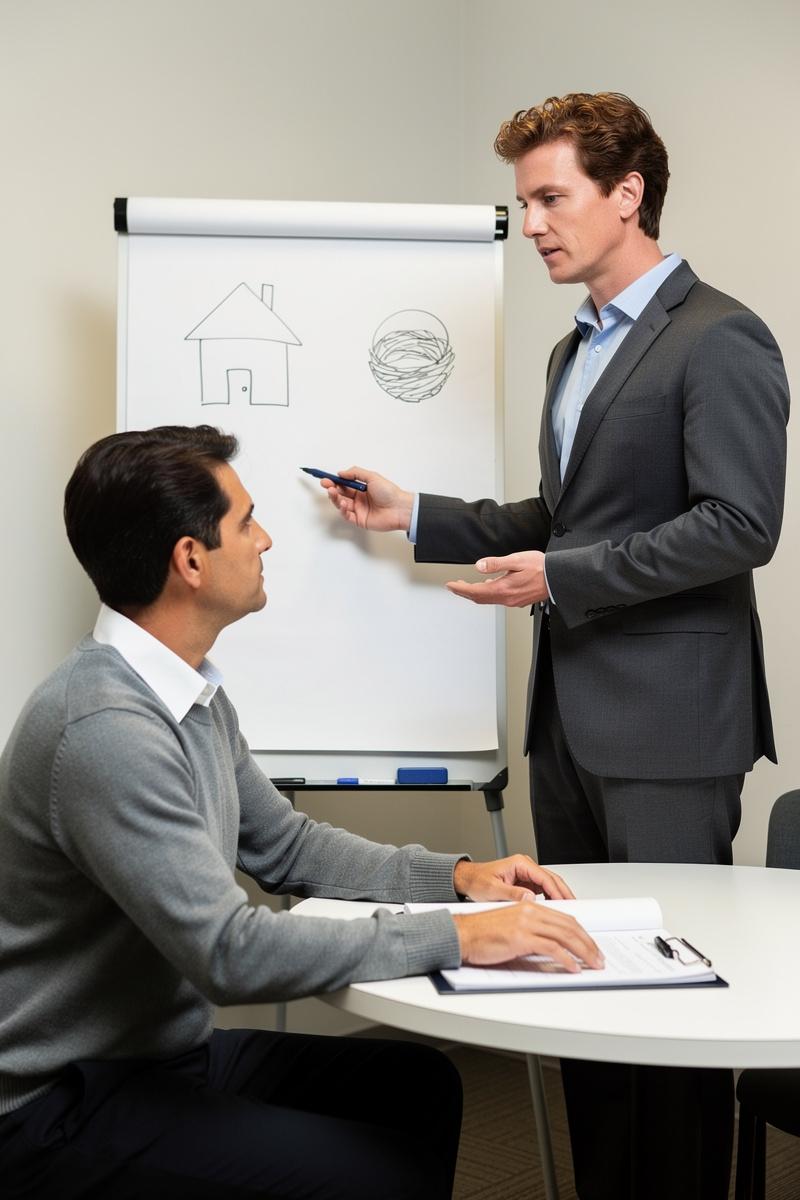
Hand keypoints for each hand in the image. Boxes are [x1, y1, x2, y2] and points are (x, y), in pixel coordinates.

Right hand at [321, 466, 413, 531]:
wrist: (399, 508)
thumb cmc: (389, 492)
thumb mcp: (372, 477)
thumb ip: (355, 473)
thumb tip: (341, 473)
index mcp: (362, 488)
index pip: (344, 484)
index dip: (334, 481)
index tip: (326, 478)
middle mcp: (359, 499)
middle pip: (341, 494)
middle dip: (332, 489)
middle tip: (326, 484)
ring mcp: (359, 510)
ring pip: (341, 504)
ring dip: (335, 498)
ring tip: (333, 492)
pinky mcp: (359, 520)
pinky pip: (347, 516)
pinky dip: (343, 510)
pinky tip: (344, 504)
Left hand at [446, 551, 547, 606]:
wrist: (558, 578)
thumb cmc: (541, 568)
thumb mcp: (516, 560)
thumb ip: (496, 564)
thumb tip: (479, 566)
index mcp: (503, 588)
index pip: (475, 591)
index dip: (460, 589)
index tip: (450, 585)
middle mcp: (506, 598)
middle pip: (479, 598)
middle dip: (464, 592)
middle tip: (454, 587)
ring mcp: (512, 600)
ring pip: (488, 599)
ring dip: (475, 594)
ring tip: (467, 586)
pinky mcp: (518, 600)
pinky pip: (498, 599)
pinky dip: (488, 593)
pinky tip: (489, 585)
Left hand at [453, 855, 573, 901]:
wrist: (467, 880)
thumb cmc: (477, 881)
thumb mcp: (492, 890)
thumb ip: (511, 893)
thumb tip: (529, 899)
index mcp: (520, 863)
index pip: (545, 877)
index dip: (557, 891)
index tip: (565, 903)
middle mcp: (525, 866)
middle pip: (552, 879)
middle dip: (564, 893)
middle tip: (574, 908)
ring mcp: (526, 874)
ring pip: (549, 884)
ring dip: (559, 896)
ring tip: (567, 910)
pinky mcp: (525, 882)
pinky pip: (543, 889)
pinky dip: (551, 898)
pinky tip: (555, 909)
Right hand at [453, 904, 603, 971]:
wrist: (462, 934)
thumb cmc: (481, 933)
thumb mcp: (512, 927)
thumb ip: (532, 932)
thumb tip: (552, 949)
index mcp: (529, 906)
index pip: (565, 918)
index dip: (582, 933)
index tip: (591, 946)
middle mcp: (530, 910)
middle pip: (569, 925)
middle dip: (588, 943)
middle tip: (598, 957)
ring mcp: (526, 923)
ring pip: (565, 935)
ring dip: (583, 952)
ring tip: (592, 964)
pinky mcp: (520, 937)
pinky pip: (551, 948)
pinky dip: (566, 959)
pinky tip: (573, 967)